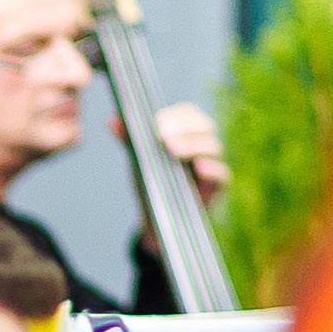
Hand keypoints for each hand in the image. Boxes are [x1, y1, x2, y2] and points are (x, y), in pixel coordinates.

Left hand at [112, 103, 228, 209]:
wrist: (157, 218)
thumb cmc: (152, 181)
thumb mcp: (140, 159)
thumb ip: (130, 140)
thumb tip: (110, 120)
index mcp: (186, 133)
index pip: (189, 114)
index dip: (176, 116)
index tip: (157, 123)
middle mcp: (202, 145)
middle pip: (205, 126)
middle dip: (185, 128)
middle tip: (164, 137)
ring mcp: (212, 165)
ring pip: (214, 147)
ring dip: (195, 145)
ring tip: (175, 150)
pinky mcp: (217, 186)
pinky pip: (222, 174)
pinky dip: (212, 169)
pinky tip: (198, 168)